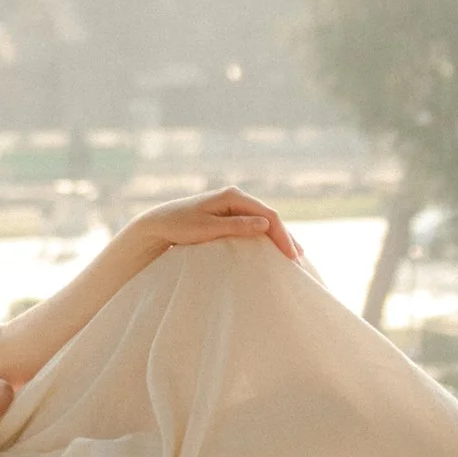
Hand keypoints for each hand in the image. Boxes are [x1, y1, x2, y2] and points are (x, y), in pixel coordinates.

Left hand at [124, 186, 303, 269]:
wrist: (159, 223)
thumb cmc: (180, 226)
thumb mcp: (208, 229)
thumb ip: (237, 226)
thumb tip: (266, 224)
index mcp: (232, 196)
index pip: (267, 214)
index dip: (282, 235)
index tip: (291, 256)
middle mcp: (235, 196)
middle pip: (269, 216)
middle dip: (284, 237)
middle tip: (298, 259)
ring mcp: (232, 204)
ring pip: (263, 220)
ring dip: (277, 237)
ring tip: (293, 255)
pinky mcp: (228, 214)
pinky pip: (254, 224)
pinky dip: (266, 236)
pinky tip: (274, 248)